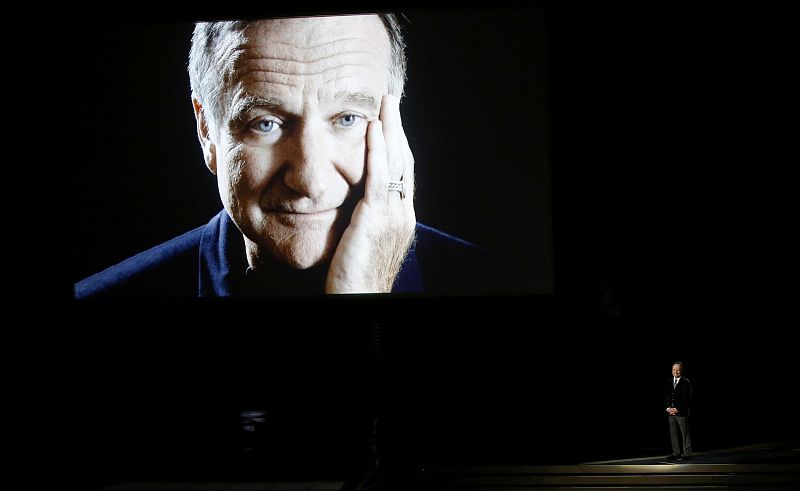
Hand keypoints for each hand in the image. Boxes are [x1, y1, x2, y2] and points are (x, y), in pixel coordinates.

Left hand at [326, 94, 415, 292]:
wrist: (358, 301)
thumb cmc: (353, 281)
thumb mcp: (361, 244)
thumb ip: (361, 220)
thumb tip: (350, 204)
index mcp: (401, 220)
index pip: (403, 174)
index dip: (397, 146)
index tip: (389, 122)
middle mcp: (404, 215)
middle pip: (405, 162)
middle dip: (398, 129)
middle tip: (391, 101)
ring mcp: (394, 216)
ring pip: (397, 163)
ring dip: (390, 129)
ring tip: (386, 102)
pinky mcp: (376, 219)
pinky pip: (378, 177)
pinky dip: (377, 150)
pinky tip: (372, 127)